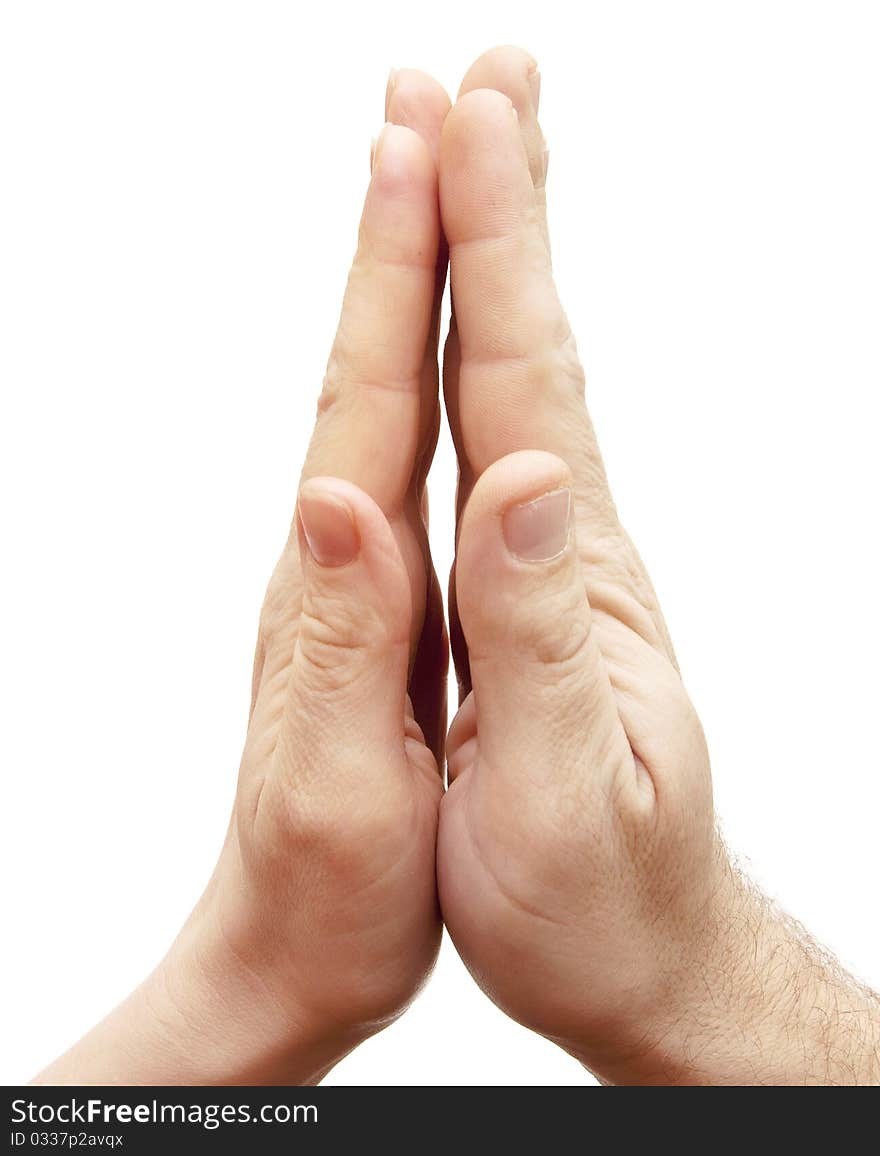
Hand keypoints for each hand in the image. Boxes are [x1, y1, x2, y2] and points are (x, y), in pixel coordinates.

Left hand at [35, 70, 451, 1085]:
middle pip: (375, 361)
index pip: (370, 397)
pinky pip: (407, 454)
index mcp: (340, 583)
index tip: (424, 142)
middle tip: (440, 100)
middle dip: (405, 224)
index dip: (397, 271)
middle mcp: (338, 553)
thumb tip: (340, 497)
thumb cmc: (325, 886)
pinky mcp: (379, 599)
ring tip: (437, 177)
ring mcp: (356, 570)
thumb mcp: (334, 786)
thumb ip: (338, 645)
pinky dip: (426, 373)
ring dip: (413, 279)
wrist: (289, 944)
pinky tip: (440, 345)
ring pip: (391, 393)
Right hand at [437, 47, 879, 1085]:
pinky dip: (489, 358)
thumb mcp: (557, 782)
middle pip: (532, 350)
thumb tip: (522, 479)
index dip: (494, 251)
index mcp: (564, 577)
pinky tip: (479, 333)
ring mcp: (555, 563)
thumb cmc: (591, 889)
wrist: (639, 948)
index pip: (522, 383)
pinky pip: (509, 446)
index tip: (464, 122)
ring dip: (496, 266)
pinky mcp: (537, 595)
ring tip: (474, 162)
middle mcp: (566, 547)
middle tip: (474, 84)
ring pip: (523, 384)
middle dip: (501, 207)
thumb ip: (532, 631)